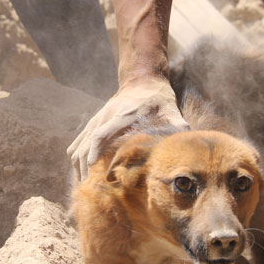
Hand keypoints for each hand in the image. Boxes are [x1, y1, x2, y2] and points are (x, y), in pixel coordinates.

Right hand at [67, 76, 187, 180]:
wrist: (142, 78)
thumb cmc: (157, 96)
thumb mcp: (169, 106)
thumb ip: (177, 121)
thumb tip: (187, 135)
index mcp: (122, 115)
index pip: (101, 133)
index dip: (94, 150)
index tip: (91, 166)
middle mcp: (105, 116)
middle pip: (85, 143)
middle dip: (83, 165)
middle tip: (87, 185)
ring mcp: (97, 119)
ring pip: (77, 144)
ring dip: (77, 164)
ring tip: (82, 183)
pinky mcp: (94, 122)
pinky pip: (78, 142)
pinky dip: (76, 157)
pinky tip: (80, 171)